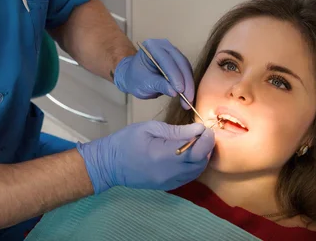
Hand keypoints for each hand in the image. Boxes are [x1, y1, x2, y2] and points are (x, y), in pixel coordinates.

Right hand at [77, 121, 214, 193]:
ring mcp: (168, 183)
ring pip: (197, 171)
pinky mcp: (167, 186)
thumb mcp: (149, 128)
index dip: (206, 140)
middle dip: (206, 147)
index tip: (206, 128)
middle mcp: (169, 173)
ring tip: (196, 142)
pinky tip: (188, 154)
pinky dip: (193, 165)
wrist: (109, 165)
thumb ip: (176, 130)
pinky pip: (188, 177)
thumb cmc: (126, 141)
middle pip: (200, 162)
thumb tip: (199, 129)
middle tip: (203, 133)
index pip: (196, 151)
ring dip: (201, 156)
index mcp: (163, 156)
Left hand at [114, 39, 194, 107]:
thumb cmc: (135, 78)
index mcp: (152, 47)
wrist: (133, 76)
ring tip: (189, 100)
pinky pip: (186, 71)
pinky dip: (188, 83)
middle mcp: (164, 46)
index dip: (175, 76)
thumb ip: (159, 85)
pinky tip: (188, 95)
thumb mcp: (144, 83)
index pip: (167, 61)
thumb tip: (174, 91)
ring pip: (186, 67)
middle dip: (185, 81)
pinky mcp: (178, 60)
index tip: (180, 90)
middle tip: (188, 98)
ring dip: (189, 84)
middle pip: (180, 63)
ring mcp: (172, 52)